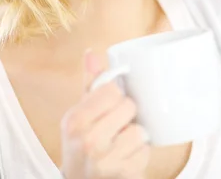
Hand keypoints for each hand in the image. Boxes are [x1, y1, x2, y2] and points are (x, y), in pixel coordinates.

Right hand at [59, 50, 149, 178]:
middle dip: (126, 115)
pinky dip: (140, 152)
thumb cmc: (83, 147)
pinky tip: (126, 156)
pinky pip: (146, 150)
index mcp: (75, 121)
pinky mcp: (125, 173)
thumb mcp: (80, 116)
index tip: (109, 106)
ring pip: (139, 129)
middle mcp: (88, 140)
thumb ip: (90, 84)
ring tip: (120, 142)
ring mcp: (107, 160)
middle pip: (128, 106)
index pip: (112, 90)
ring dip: (134, 135)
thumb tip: (91, 53)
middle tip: (115, 126)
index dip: (115, 96)